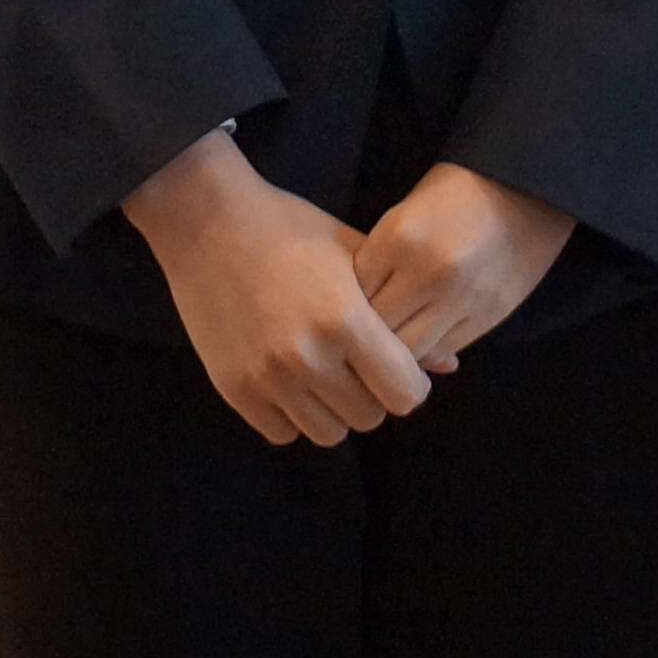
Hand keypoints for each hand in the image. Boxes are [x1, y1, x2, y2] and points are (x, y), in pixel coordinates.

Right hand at [114, 125, 433, 447]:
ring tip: (324, 373)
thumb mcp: (354, 255)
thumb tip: (449, 365)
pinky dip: (292, 415)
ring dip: (333, 410)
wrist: (207, 223)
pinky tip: (290, 380)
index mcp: (345, 319)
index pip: (405, 394)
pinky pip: (282, 433)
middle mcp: (308, 356)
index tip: (397, 366)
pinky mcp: (234, 390)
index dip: (408, 383)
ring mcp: (268, 377)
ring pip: (327, 434)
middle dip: (372, 395)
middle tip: (358, 366)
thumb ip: (400, 311)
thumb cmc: (290, 229)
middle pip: (368, 418)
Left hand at [353, 163, 577, 370]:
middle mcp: (429, 272)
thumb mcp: (404, 215)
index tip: (346, 310)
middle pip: (379, 332)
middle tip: (365, 336)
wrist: (527, 186)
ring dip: (400, 351)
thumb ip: (378, 262)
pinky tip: (427, 335)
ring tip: (395, 342)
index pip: (353, 297)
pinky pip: (445, 349)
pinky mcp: (489, 315)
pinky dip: (432, 349)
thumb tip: (355, 313)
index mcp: (400, 238)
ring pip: (412, 351)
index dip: (346, 309)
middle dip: (368, 336)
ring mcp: (463, 298)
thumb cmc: (454, 193)